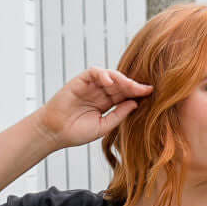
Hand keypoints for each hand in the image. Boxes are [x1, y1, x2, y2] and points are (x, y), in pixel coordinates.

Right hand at [36, 67, 152, 150]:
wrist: (55, 132)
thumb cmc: (76, 132)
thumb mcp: (103, 126)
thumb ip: (118, 115)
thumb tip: (135, 104)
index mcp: (107, 103)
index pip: (125, 95)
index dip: (137, 94)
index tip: (151, 94)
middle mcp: (101, 92)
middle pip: (121, 84)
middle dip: (133, 86)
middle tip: (146, 89)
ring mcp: (91, 86)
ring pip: (110, 76)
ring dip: (122, 80)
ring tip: (131, 86)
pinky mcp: (81, 81)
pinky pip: (95, 72)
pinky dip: (103, 74)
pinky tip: (110, 82)